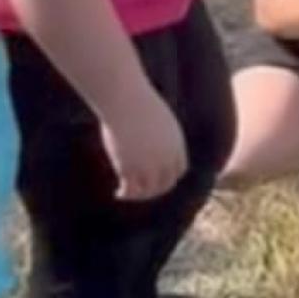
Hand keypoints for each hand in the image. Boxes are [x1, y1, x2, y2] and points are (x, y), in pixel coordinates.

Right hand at [99, 84, 188, 201]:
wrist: (126, 101)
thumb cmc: (138, 102)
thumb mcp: (157, 117)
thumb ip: (159, 131)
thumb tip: (152, 135)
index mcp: (176, 145)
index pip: (179, 170)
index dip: (169, 176)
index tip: (158, 178)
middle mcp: (166, 159)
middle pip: (166, 184)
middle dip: (155, 190)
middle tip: (142, 191)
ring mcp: (149, 166)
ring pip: (149, 191)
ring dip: (140, 196)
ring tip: (128, 193)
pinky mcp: (130, 169)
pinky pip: (131, 190)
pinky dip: (125, 194)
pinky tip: (118, 193)